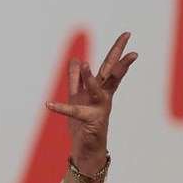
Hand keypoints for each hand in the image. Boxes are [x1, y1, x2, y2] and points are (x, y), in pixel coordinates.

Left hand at [46, 32, 136, 171]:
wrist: (86, 148)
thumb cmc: (83, 123)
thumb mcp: (77, 96)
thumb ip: (75, 78)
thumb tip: (74, 58)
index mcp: (100, 90)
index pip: (110, 66)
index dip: (117, 50)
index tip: (127, 34)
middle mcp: (103, 98)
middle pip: (113, 76)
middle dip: (121, 62)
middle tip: (134, 51)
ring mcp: (98, 109)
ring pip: (97, 91)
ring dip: (90, 78)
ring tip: (84, 65)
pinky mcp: (89, 121)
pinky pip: (73, 112)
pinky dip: (60, 108)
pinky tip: (48, 104)